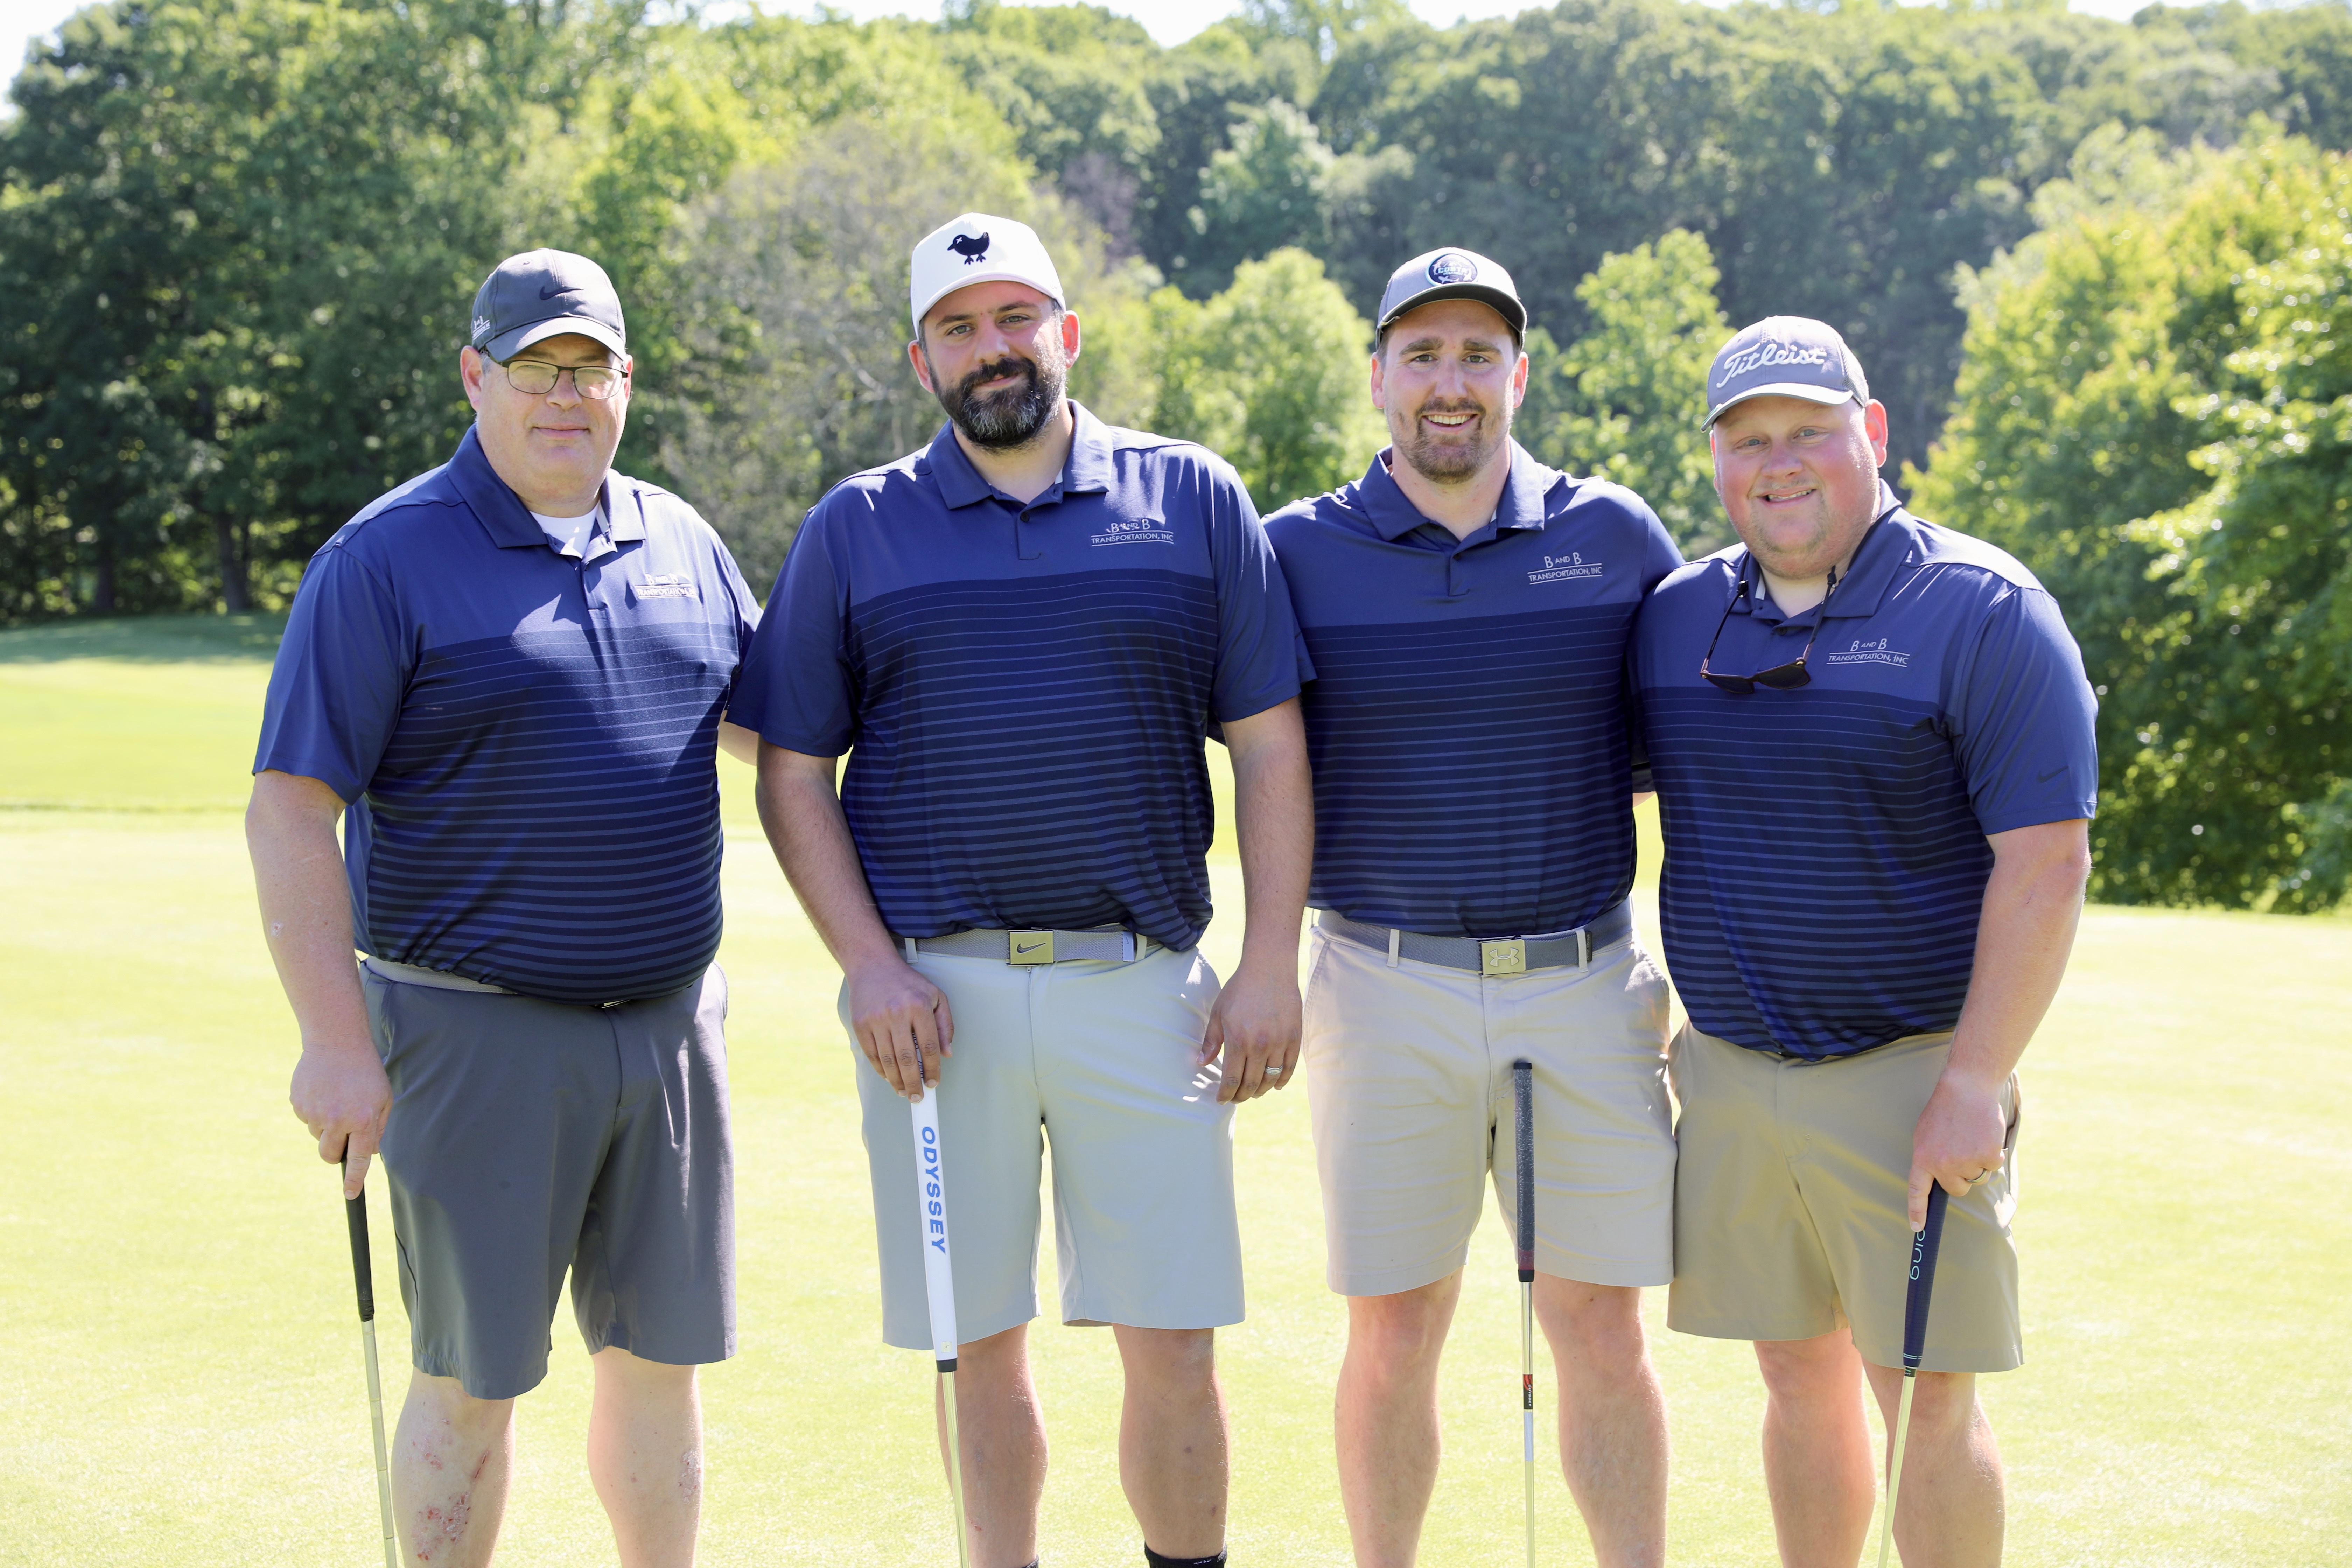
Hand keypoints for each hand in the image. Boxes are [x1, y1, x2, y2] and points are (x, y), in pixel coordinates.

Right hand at [290, 1036, 391, 1198]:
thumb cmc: (365, 1072)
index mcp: (362, 1119)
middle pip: (329, 1155)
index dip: (354, 1180)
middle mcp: (337, 1119)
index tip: (350, 1194)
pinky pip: (306, 1119)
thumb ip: (377, 1128)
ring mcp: (314, 1112)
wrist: (336, 1042)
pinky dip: (314, 1111)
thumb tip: (369, 1154)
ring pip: (318, 1136)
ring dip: (327, 1126)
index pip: (359, 1158)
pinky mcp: (298, 1104)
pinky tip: (323, 1091)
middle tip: (343, 1133)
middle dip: (336, 1153)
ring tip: (336, 1098)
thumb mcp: (383, 1098)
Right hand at [847, 954, 953, 1101]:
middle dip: (914, 1083)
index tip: (934, 1083)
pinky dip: (881, 1070)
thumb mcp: (935, 996)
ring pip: (888, 1060)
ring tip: (904, 1092)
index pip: (930, 1046)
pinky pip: (872, 1054)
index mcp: (919, 1005)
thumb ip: (944, 1024)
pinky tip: (889, 1077)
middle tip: (918, 1097)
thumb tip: (947, 1054)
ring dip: (897, 1081)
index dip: (933, 1069)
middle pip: (907, 1058)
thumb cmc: (908, 983)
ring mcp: (876, 1019)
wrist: (872, 966)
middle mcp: (897, 1013)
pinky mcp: (860, 1024)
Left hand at [1202, 960, 1300, 1104]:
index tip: (1221, 1100)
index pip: (1232, 1079)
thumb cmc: (1240, 989)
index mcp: (1238, 1040)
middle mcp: (1260, 1045)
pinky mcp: (1295, 1037)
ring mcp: (1280, 1042)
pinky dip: (1281, 1080)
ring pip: (1271, 1079)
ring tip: (1253, 1093)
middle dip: (1241, 1096)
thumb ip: (1211, 1041)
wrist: (1269, 968)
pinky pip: (1289, 1067)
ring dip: (1261, 1091)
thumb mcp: (1219, 1013)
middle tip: (1236, 1098)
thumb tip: (1202, 1063)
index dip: (1225, 1094)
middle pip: (1252, 1084)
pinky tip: (1274, 1085)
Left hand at [1906, 1069, 2008, 1229]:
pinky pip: (1993, 1165)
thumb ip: (1930, 1158)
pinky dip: (1993, 1153)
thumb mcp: (1926, 1134)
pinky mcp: (1987, 1156)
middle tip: (1962, 1149)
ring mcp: (1966, 1162)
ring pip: (1978, 1177)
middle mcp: (1943, 1163)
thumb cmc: (1945, 1110)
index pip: (1917, 1191)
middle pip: (1958, 1188)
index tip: (1917, 1228)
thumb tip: (1938, 1181)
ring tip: (1972, 1136)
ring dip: (1979, 1161)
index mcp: (1923, 1157)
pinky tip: (1985, 1134)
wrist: (1967, 1088)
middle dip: (1963, 1176)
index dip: (1917, 1211)